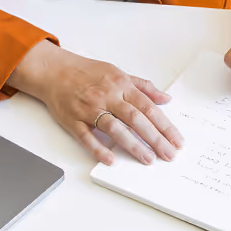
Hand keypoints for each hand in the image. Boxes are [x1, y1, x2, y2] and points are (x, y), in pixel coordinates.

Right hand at [8, 41, 184, 165]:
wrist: (55, 71)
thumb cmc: (87, 73)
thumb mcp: (118, 73)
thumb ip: (143, 87)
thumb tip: (165, 99)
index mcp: (120, 85)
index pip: (148, 107)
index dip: (164, 125)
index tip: (176, 141)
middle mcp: (107, 96)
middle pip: (135, 119)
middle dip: (154, 138)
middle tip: (168, 154)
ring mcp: (89, 109)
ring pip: (114, 128)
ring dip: (132, 145)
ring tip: (147, 159)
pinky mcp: (73, 120)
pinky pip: (86, 137)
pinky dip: (98, 149)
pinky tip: (111, 160)